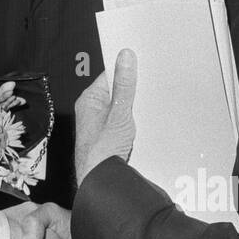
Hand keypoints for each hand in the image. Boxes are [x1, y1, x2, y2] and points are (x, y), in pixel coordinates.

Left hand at [75, 48, 136, 186]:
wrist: (100, 181)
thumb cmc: (103, 151)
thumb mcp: (119, 113)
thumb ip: (124, 86)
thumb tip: (125, 57)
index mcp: (89, 99)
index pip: (108, 75)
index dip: (125, 70)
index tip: (142, 66)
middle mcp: (92, 110)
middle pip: (116, 91)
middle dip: (132, 91)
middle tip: (148, 90)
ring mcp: (100, 123)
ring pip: (121, 107)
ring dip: (134, 108)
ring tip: (145, 109)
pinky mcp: (108, 135)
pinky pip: (122, 121)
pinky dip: (132, 121)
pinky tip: (142, 124)